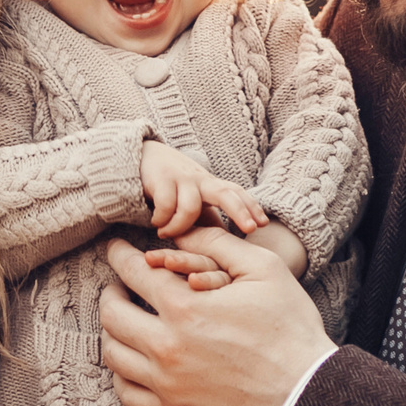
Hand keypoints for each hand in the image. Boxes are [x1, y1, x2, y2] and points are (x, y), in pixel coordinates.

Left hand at [102, 229, 333, 405]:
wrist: (306, 392)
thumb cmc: (290, 328)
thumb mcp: (264, 270)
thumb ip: (218, 243)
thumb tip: (180, 231)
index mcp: (185, 307)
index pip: (132, 272)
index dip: (119, 255)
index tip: (116, 249)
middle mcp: (167, 346)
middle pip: (112, 314)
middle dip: (112, 292)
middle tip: (120, 285)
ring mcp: (167, 382)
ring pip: (114, 354)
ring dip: (114, 331)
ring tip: (127, 320)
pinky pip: (127, 392)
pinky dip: (123, 374)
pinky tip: (135, 360)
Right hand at [141, 142, 266, 239]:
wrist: (143, 157)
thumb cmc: (174, 186)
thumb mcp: (195, 201)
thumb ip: (209, 220)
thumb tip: (229, 247)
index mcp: (211, 186)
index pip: (236, 192)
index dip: (251, 206)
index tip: (263, 224)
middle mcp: (200, 180)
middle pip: (225, 193)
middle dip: (240, 211)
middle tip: (250, 229)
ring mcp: (181, 179)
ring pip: (191, 207)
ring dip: (179, 227)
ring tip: (166, 235)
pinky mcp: (160, 180)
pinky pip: (166, 205)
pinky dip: (162, 220)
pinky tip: (156, 224)